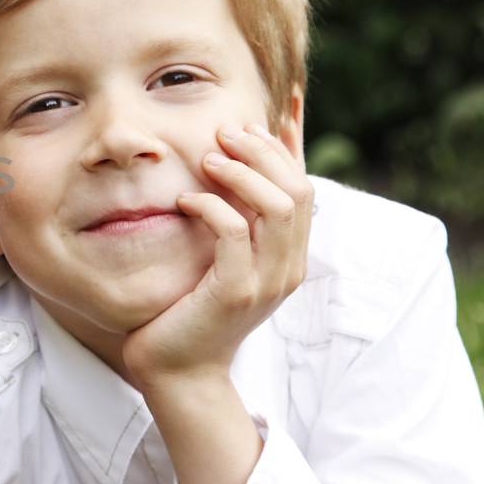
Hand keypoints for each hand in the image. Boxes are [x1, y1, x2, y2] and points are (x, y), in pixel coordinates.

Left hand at [123, 123, 312, 387]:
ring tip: (205, 159)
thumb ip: (229, 219)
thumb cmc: (188, 309)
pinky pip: (234, 234)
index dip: (291, 145)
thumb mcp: (217, 258)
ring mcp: (266, 281)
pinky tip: (185, 199)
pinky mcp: (234, 293)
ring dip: (241, 174)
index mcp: (289, 255)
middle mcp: (288, 267)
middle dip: (263, 151)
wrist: (178, 372)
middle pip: (298, 188)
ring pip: (277, 206)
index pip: (305, 186)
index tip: (270, 111)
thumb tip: (222, 171)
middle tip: (224, 131)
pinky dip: (212, 207)